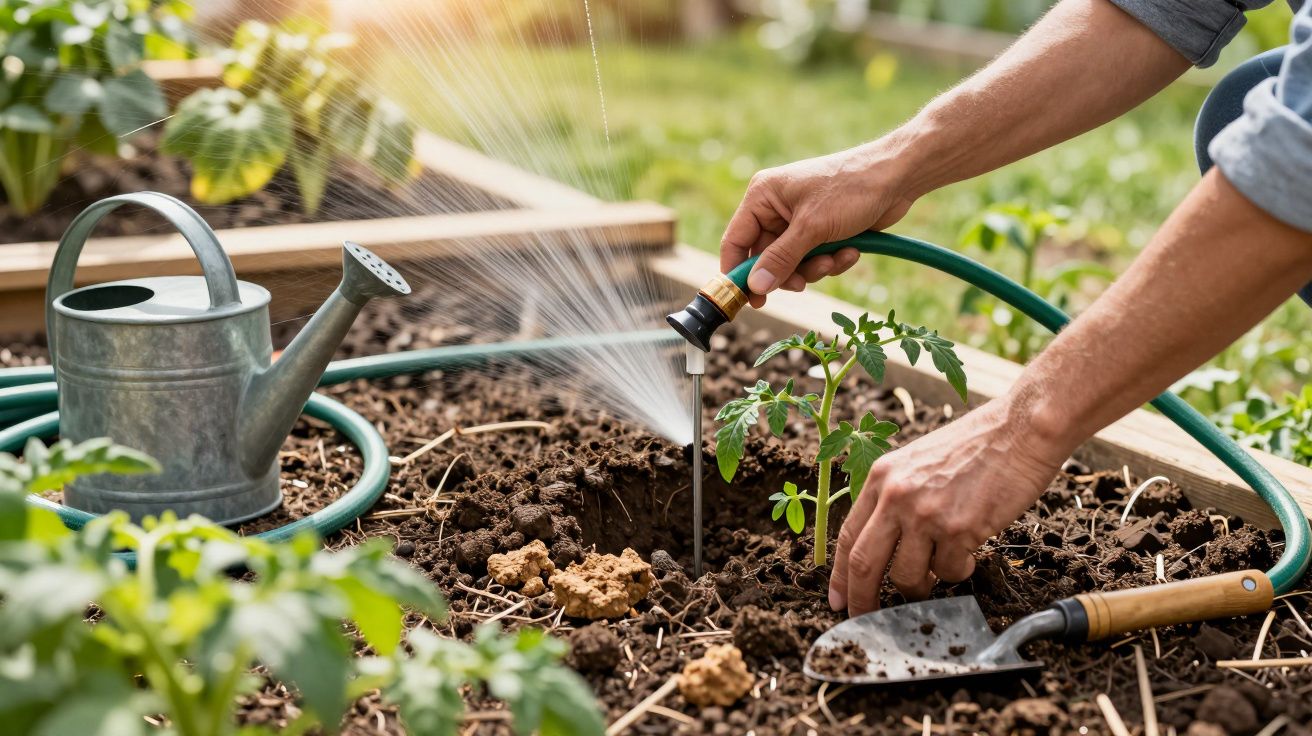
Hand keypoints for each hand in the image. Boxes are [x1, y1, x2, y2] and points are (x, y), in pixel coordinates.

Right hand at [721, 142, 917, 307]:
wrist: (896, 178)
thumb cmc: (850, 189)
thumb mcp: (811, 228)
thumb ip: (780, 259)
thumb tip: (755, 287)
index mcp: (763, 196)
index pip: (736, 241)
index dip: (739, 272)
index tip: (748, 300)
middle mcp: (776, 209)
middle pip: (765, 258)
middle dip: (789, 272)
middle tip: (803, 283)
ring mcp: (799, 221)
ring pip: (792, 264)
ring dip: (815, 268)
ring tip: (835, 258)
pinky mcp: (821, 231)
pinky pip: (814, 260)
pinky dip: (831, 261)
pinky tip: (850, 251)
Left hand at [827, 397, 1069, 614]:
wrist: (1019, 430)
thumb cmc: (975, 446)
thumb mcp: (917, 462)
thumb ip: (895, 497)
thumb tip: (882, 545)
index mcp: (880, 477)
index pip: (847, 535)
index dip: (839, 575)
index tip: (837, 600)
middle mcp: (895, 495)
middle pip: (863, 563)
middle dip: (862, 599)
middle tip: (866, 619)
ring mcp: (925, 513)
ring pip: (906, 577)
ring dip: (922, 586)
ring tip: (941, 567)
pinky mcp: (958, 529)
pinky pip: (948, 573)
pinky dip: (959, 572)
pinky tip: (971, 551)